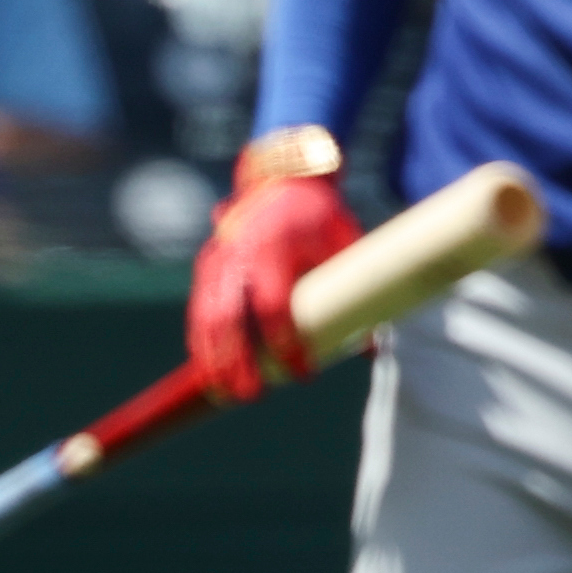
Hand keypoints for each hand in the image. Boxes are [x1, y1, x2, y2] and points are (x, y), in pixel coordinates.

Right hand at [186, 167, 360, 402]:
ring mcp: (218, 257)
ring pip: (207, 317)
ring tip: (229, 393)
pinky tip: (210, 370)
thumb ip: (356, 292)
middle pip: (229, 319)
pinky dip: (201, 341)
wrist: (282, 176)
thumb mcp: (344, 243)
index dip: (286, 344)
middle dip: (238, 362)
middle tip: (253, 396)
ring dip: (215, 359)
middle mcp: (239, 252)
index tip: (304, 373)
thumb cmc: (319, 217)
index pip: (274, 306)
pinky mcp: (208, 263)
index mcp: (274, 246)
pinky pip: (198, 309)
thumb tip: (373, 348)